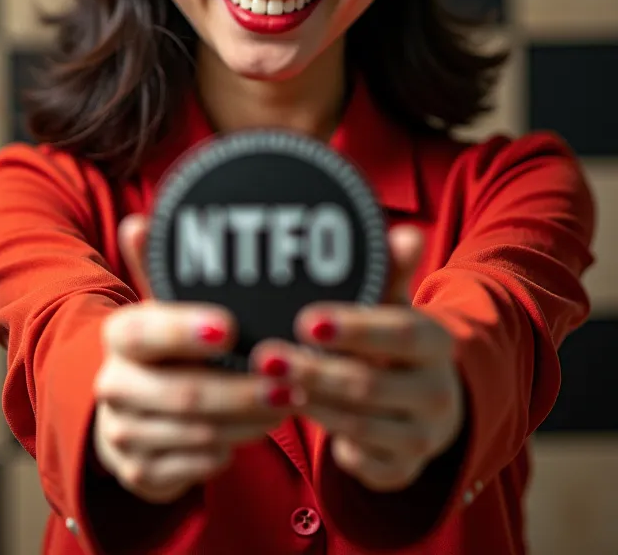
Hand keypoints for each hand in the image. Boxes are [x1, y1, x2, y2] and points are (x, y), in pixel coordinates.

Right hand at [92, 216, 304, 504]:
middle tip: (289, 382)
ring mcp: (123, 433)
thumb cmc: (166, 345)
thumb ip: (159, 265)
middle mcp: (113, 385)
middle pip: (183, 392)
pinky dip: (228, 450)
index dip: (185, 330)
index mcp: (120, 336)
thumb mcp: (165, 305)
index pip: (147, 331)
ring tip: (288, 403)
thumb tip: (138, 220)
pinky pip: (192, 468)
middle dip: (241, 391)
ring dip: (248, 421)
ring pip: (195, 434)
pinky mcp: (138, 473)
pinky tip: (255, 431)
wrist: (131, 407)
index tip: (231, 328)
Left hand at [250, 225, 464, 492]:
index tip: (306, 320)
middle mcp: (437, 394)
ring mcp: (422, 438)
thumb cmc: (393, 340)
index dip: (355, 327)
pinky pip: (361, 463)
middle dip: (315, 371)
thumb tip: (406, 233)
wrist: (427, 400)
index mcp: (437, 343)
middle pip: (371, 384)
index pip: (400, 332)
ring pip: (359, 425)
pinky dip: (328, 443)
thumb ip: (391, 271)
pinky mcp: (402, 471)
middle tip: (266, 356)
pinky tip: (293, 419)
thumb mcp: (393, 305)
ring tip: (267, 383)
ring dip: (310, 404)